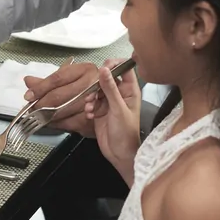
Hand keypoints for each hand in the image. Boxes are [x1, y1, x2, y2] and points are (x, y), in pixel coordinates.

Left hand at [23, 61, 98, 135]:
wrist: (110, 100)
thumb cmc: (87, 88)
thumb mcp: (69, 80)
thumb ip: (47, 82)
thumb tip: (29, 81)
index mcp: (85, 69)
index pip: (57, 78)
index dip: (41, 88)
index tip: (29, 95)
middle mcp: (93, 82)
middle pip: (61, 95)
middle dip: (43, 104)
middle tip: (31, 108)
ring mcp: (97, 100)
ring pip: (65, 110)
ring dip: (49, 115)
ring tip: (37, 116)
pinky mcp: (95, 117)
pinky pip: (72, 122)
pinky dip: (58, 124)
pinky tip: (50, 123)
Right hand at [85, 59, 140, 183]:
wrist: (119, 154)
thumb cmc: (126, 133)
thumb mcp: (118, 109)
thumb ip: (110, 88)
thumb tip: (104, 69)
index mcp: (130, 91)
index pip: (125, 68)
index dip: (115, 64)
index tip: (103, 67)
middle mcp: (120, 94)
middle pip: (107, 78)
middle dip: (97, 84)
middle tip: (93, 92)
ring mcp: (109, 102)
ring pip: (96, 89)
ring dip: (90, 96)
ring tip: (90, 106)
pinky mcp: (100, 110)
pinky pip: (91, 101)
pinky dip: (88, 106)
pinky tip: (90, 114)